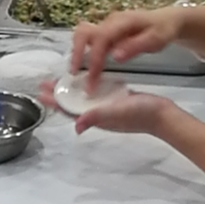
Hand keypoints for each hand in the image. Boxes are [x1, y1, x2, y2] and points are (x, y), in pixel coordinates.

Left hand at [40, 79, 166, 138]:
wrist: (163, 115)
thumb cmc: (141, 113)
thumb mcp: (118, 112)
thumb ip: (97, 116)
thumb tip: (76, 125)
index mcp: (96, 117)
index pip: (69, 110)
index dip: (55, 102)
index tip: (40, 92)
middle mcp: (99, 114)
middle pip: (73, 104)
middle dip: (59, 94)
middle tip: (45, 83)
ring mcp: (108, 108)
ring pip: (84, 99)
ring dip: (71, 90)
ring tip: (60, 80)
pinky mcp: (117, 100)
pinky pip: (97, 94)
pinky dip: (88, 86)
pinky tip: (85, 78)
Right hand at [70, 6, 188, 90]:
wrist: (167, 20)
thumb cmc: (162, 30)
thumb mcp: (156, 39)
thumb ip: (135, 47)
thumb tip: (115, 56)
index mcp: (122, 22)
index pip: (101, 38)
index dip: (95, 58)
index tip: (91, 78)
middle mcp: (110, 21)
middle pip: (83, 32)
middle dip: (77, 54)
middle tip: (75, 75)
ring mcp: (107, 25)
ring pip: (83, 35)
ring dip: (77, 53)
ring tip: (77, 73)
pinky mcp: (106, 31)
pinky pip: (89, 40)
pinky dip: (83, 52)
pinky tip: (86, 68)